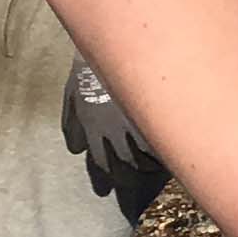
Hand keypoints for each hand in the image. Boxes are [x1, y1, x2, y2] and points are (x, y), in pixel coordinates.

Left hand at [59, 61, 166, 200]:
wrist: (110, 50)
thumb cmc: (87, 70)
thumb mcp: (71, 96)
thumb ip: (71, 124)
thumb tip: (75, 150)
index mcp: (92, 128)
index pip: (100, 160)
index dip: (105, 176)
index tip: (109, 187)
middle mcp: (111, 130)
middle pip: (121, 162)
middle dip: (128, 175)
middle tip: (136, 181)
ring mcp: (132, 122)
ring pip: (141, 156)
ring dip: (148, 166)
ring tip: (155, 169)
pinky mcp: (150, 115)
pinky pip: (157, 140)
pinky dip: (161, 150)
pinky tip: (166, 153)